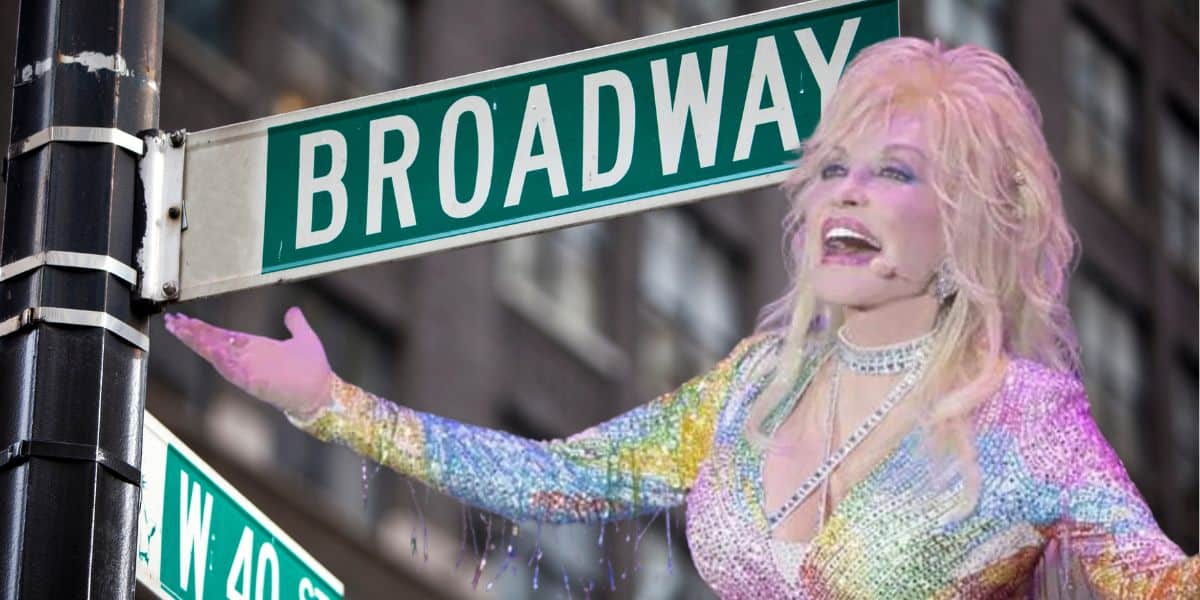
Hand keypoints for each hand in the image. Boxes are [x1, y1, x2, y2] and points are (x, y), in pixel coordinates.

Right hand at [163, 307, 333, 418]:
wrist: (323, 394)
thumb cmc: (314, 371)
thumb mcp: (304, 340)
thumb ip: (296, 325)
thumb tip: (293, 311)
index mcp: (254, 350)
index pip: (222, 336)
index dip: (202, 329)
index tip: (182, 319)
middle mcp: (248, 360)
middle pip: (214, 344)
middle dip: (192, 333)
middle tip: (171, 321)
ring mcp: (250, 371)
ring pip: (218, 355)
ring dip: (200, 342)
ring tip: (180, 329)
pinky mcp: (257, 381)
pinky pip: (234, 369)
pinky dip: (221, 359)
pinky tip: (207, 348)